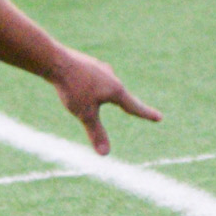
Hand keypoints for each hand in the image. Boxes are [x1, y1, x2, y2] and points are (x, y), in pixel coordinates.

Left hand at [46, 47, 161, 155]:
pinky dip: (95, 86)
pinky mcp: (87, 64)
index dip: (147, 114)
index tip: (159, 118)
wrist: (55, 61)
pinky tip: (85, 84)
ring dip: (108, 94)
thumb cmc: (72, 88)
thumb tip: (105, 154)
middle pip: (121, 96)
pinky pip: (95, 78)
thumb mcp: (85, 114)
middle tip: (139, 110)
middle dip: (127, 105)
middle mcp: (111, 77)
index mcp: (115, 90)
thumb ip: (96, 133)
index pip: (134, 106)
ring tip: (106, 98)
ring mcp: (99, 68)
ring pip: (107, 85)